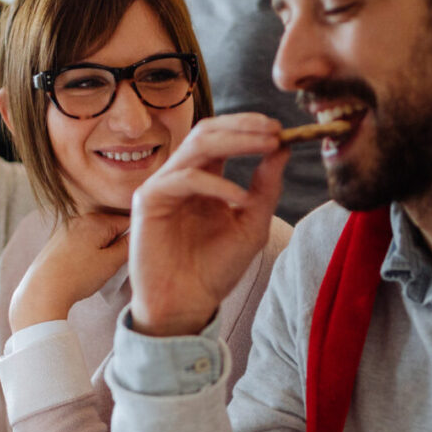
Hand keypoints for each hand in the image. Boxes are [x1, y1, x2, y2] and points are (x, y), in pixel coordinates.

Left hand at [9, 212, 129, 330]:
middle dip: (118, 243)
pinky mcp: (58, 240)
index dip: (135, 238)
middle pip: (111, 227)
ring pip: (97, 234)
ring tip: (98, 269)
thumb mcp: (110, 263)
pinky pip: (82, 240)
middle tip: (116, 265)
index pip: (128, 221)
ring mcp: (67, 228)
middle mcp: (80, 218)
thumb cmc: (77, 277)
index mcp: (96, 220)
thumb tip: (139, 233)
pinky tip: (84, 268)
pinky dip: (89, 251)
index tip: (135, 253)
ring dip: (103, 248)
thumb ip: (128, 246)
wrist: (42, 291)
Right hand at [127, 115, 288, 336]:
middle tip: (274, 130)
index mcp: (204, 178)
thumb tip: (282, 149)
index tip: (281, 130)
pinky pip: (185, 178)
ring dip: (236, 140)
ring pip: (197, 145)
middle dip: (244, 126)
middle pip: (208, 131)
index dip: (249, 127)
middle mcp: (181, 176)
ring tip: (268, 145)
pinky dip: (217, 184)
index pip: (222, 137)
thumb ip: (265, 188)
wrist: (186, 305)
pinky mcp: (149, 201)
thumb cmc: (214, 269)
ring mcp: (163, 186)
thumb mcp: (251, 224)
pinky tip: (240, 198)